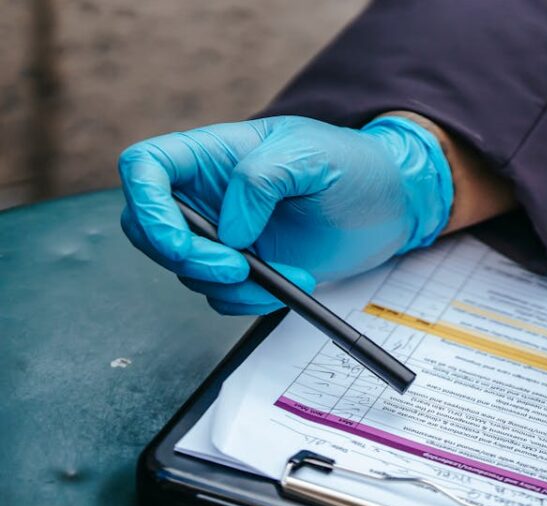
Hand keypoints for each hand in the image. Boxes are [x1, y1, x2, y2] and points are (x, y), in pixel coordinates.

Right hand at [117, 115, 452, 313]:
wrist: (393, 204)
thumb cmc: (354, 164)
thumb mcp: (311, 154)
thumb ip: (261, 178)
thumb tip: (228, 230)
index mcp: (211, 154)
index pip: (144, 168)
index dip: (145, 205)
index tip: (176, 241)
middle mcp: (207, 195)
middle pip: (149, 230)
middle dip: (188, 258)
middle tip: (240, 269)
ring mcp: (225, 235)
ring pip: (188, 271)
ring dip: (234, 285)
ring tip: (292, 272)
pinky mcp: (249, 268)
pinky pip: (224, 296)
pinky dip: (255, 301)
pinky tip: (298, 283)